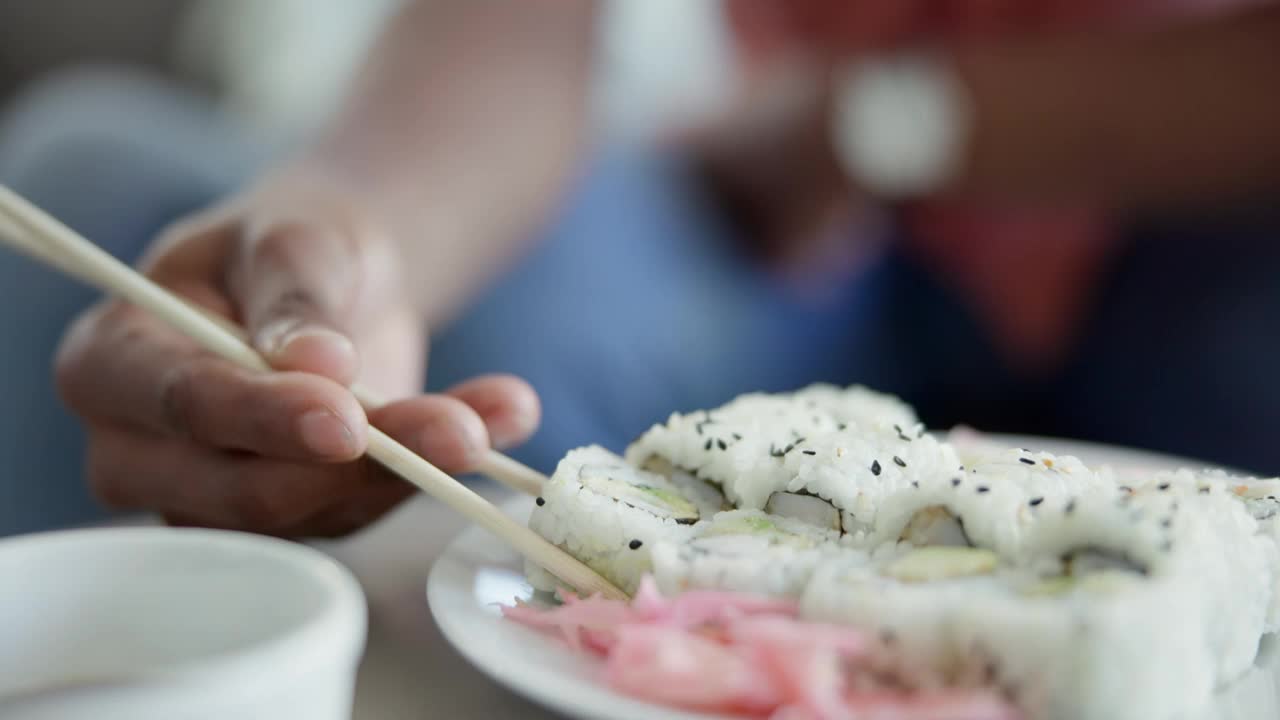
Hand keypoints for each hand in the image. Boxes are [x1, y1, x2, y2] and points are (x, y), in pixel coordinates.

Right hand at [55, 176, 539, 536]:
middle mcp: (144, 452)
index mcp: (111, 366)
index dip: (262, 417)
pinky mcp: (289, 517)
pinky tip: (498, 423)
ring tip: (501, 413)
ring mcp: (214, 498)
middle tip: (457, 432)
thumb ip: (296, 295)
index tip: (345, 417)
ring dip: (415, 470)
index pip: (180, 405)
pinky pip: (360, 511)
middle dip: (359, 463)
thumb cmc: (290, 244)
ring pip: (314, 512)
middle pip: (243, 487)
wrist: (333, 278)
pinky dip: (433, 471)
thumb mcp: (293, 238)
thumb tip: (318, 364)